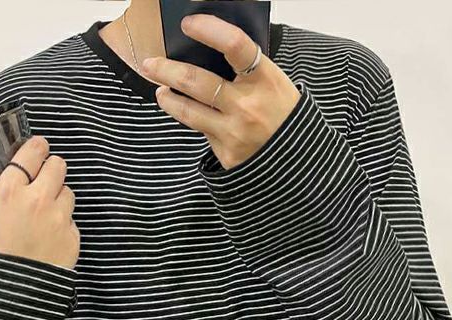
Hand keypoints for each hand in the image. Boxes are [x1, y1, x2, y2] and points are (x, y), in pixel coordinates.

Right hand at [0, 135, 80, 269]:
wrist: (13, 298)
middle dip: (52, 169)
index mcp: (11, 192)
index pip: (32, 154)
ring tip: (46, 211)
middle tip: (44, 178)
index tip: (38, 148)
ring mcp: (61, 219)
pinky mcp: (73, 238)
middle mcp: (40, 200)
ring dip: (60, 196)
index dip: (37, 147)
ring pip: (69, 193)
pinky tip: (50, 236)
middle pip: (58, 167)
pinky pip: (73, 221)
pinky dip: (65, 224)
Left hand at [143, 13, 300, 170]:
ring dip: (169, 98)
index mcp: (266, 80)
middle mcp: (247, 106)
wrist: (300, 163)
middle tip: (151, 63)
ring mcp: (235, 133)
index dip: (209, 30)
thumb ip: (247, 70)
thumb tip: (209, 50)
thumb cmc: (284, 116)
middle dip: (167, 70)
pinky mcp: (227, 155)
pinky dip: (193, 122)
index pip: (234, 45)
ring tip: (161, 91)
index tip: (189, 24)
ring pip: (189, 112)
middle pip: (196, 81)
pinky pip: (202, 133)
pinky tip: (188, 114)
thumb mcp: (275, 85)